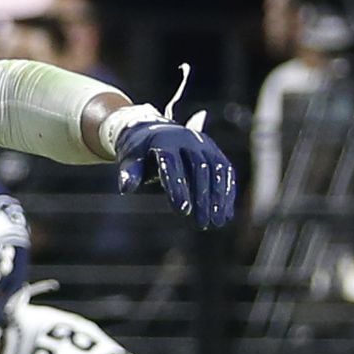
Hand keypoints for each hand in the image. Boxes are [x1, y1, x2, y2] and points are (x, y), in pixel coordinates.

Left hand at [109, 111, 236, 227]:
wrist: (153, 130)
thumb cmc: (139, 153)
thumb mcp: (130, 160)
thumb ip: (129, 173)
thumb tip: (126, 188)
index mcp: (164, 141)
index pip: (172, 163)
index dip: (177, 187)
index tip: (182, 211)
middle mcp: (188, 139)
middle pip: (198, 167)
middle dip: (202, 196)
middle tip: (202, 223)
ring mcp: (204, 144)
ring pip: (216, 170)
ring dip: (218, 197)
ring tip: (217, 222)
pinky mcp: (215, 152)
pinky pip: (225, 172)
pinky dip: (227, 192)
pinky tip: (226, 214)